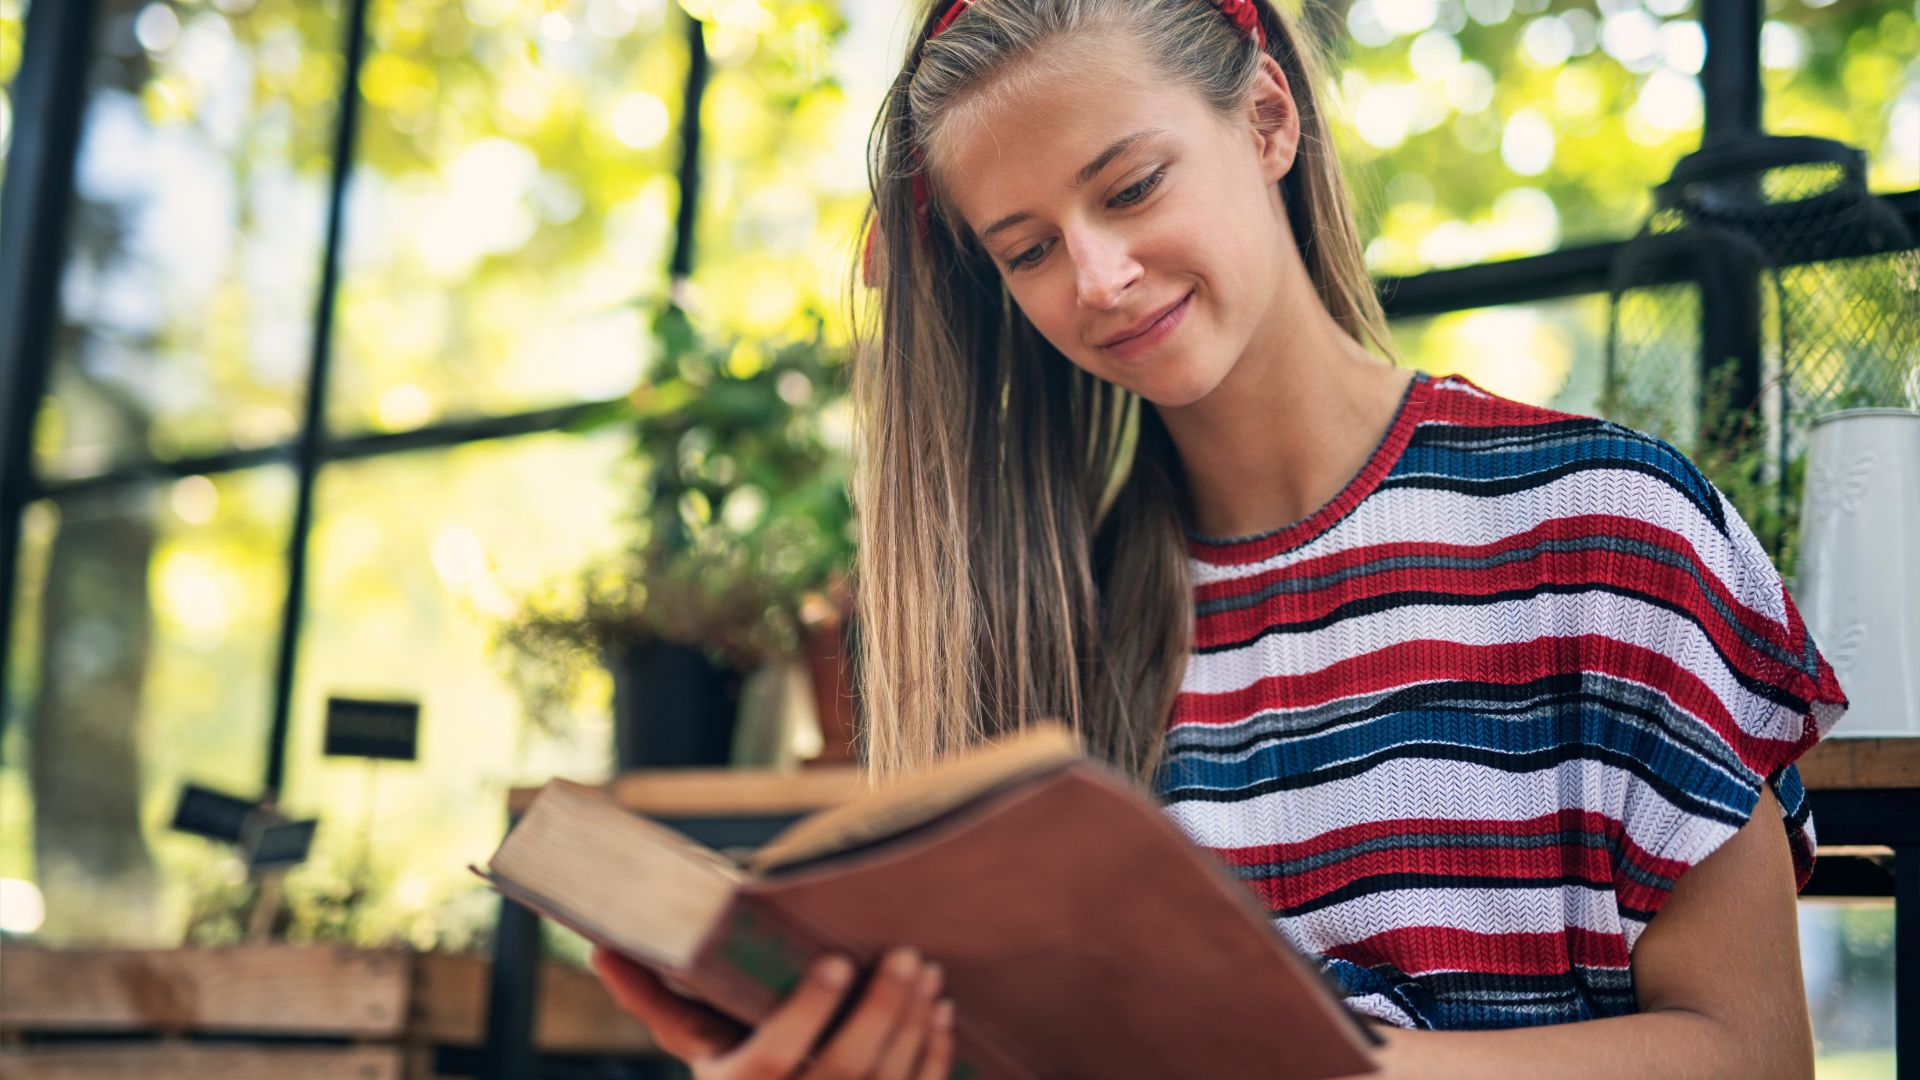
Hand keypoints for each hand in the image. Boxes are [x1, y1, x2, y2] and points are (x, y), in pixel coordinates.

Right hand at [590, 944, 956, 1078]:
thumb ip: (656, 1001)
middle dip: (882, 1011)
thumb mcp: (697, 1049)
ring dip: (914, 1027)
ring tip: (927, 973)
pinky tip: (941, 1013)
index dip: (808, 1011)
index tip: (834, 961)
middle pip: (843, 1070)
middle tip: (907, 956)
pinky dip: (933, 1057)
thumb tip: (602, 947)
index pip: (774, 1056)